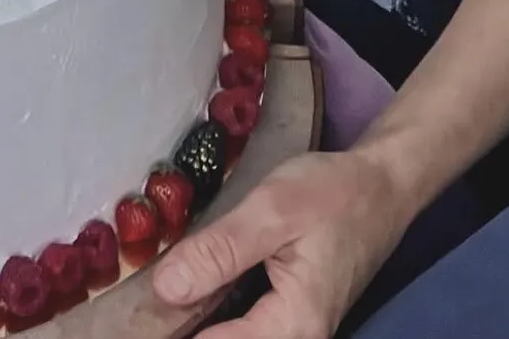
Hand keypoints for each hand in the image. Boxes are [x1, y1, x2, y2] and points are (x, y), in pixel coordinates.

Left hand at [150, 150, 415, 338]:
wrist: (380, 185)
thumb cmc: (331, 194)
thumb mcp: (271, 211)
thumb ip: (219, 252)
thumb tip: (165, 290)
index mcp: (292, 327)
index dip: (169, 335)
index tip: (128, 324)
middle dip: (180, 327)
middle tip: (133, 309)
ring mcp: (292, 329)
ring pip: (231, 334)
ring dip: (195, 319)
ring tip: (153, 296)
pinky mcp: (288, 313)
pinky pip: (244, 323)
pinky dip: (213, 309)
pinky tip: (186, 284)